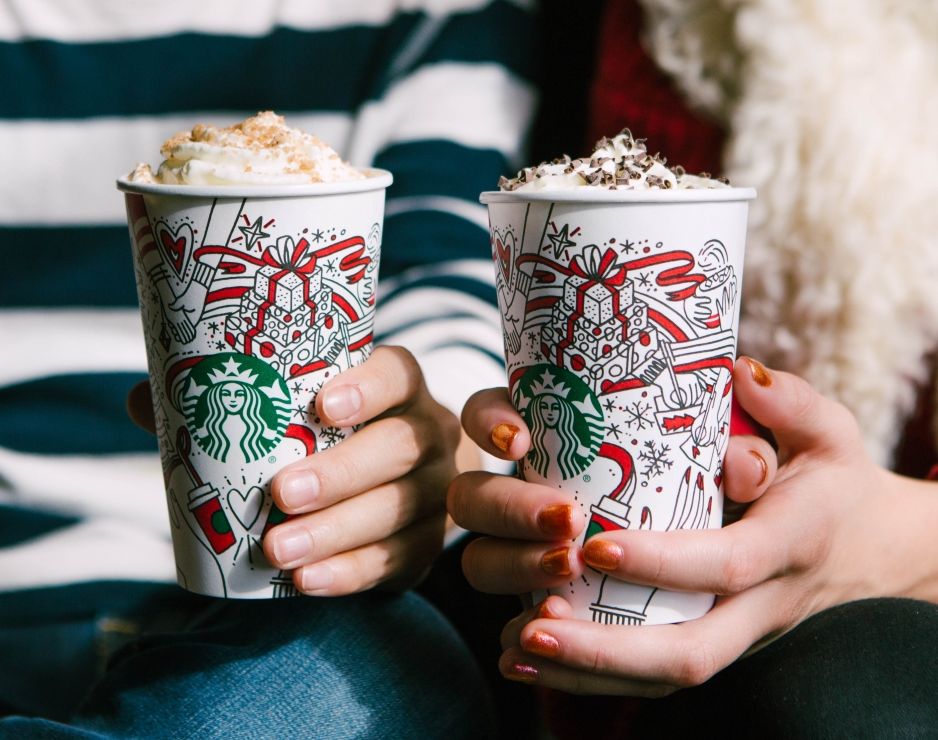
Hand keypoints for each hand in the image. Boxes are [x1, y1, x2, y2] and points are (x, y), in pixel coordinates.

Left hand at [129, 346, 463, 595]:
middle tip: (281, 494)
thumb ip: (230, 403)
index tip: (322, 406)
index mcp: (398, 389)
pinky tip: (310, 582)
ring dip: (339, 531)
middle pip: (402, 447)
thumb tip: (143, 399)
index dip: (368, 388)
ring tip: (279, 551)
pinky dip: (354, 573)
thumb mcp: (297, 412)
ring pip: (402, 509)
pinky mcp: (431, 543)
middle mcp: (429, 433)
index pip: (397, 374)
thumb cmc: (333, 438)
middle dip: (342, 473)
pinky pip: (402, 559)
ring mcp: (438, 490)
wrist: (396, 484)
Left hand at [451, 358, 933, 695]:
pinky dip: (588, 678)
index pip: (724, 565)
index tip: (592, 545)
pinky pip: (651, 678)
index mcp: (788, 544)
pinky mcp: (712, 641)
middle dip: (605, 649)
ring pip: (661, 679)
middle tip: (533, 623)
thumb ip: (789, 402)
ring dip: (583, 672)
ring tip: (515, 646)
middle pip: (687, 652)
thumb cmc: (834, 482)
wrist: (868, 551)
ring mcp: (735, 634)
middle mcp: (760, 606)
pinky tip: (528, 658)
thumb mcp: (829, 432)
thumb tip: (739, 374)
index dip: (659, 562)